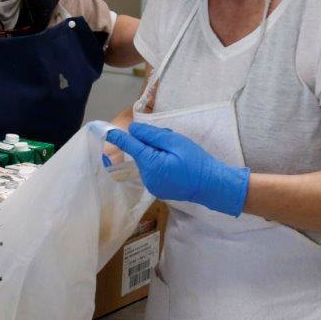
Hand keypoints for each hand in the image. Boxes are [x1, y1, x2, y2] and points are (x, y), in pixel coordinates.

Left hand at [105, 122, 249, 216]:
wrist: (213, 185)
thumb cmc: (197, 162)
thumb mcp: (176, 142)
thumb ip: (152, 136)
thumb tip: (132, 130)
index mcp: (150, 164)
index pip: (131, 146)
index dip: (119, 137)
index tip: (107, 131)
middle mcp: (147, 177)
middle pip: (141, 153)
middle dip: (151, 143)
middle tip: (171, 140)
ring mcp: (152, 186)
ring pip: (147, 161)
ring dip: (156, 153)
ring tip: (177, 154)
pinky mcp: (158, 189)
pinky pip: (153, 170)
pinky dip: (160, 163)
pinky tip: (176, 164)